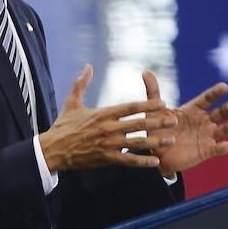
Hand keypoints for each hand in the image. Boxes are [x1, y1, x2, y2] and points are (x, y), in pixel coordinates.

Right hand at [38, 65, 174, 173]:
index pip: (131, 107)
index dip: (148, 105)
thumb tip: (87, 66)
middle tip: (174, 120)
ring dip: (156, 141)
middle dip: (158, 122)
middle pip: (139, 123)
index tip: (162, 103)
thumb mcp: (72, 102)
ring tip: (171, 140)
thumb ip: (81, 83)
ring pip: (137, 142)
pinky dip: (142, 162)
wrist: (53, 149)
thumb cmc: (63, 126)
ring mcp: (108, 144)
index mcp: (103, 113)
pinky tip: (155, 162)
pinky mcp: (106, 159)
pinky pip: (128, 160)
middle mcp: (109, 128)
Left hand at [141, 72, 227, 178]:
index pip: (206, 99)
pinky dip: (221, 148)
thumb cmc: (158, 130)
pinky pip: (215, 149)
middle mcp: (203, 121)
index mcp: (193, 110)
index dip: (215, 93)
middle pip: (218, 113)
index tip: (224, 86)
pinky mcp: (205, 151)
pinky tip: (227, 146)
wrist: (158, 154)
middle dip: (227, 109)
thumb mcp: (154, 112)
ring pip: (222, 130)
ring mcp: (206, 136)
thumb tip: (146, 72)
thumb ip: (153, 93)